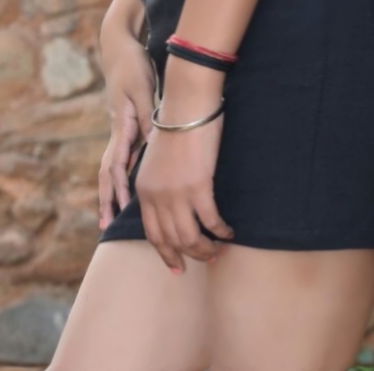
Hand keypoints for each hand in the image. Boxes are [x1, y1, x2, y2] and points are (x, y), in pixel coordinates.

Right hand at [98, 23, 156, 230]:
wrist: (120, 49)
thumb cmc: (132, 66)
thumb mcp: (141, 89)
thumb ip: (145, 116)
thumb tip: (151, 144)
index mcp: (120, 125)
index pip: (117, 163)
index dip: (119, 187)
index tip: (121, 208)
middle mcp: (116, 132)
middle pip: (108, 172)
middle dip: (107, 199)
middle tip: (104, 226)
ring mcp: (119, 130)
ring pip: (112, 168)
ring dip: (111, 192)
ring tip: (109, 216)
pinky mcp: (125, 126)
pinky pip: (121, 158)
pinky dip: (121, 177)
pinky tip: (125, 189)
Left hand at [134, 82, 234, 271]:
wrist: (186, 106)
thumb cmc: (177, 127)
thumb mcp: (156, 160)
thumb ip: (158, 184)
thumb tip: (170, 205)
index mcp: (144, 190)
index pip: (152, 233)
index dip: (166, 253)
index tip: (178, 267)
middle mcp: (156, 196)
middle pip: (172, 240)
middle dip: (190, 255)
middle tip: (206, 260)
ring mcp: (176, 193)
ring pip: (190, 237)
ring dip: (206, 248)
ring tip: (218, 250)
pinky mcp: (198, 186)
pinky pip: (211, 221)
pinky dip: (221, 231)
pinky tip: (229, 233)